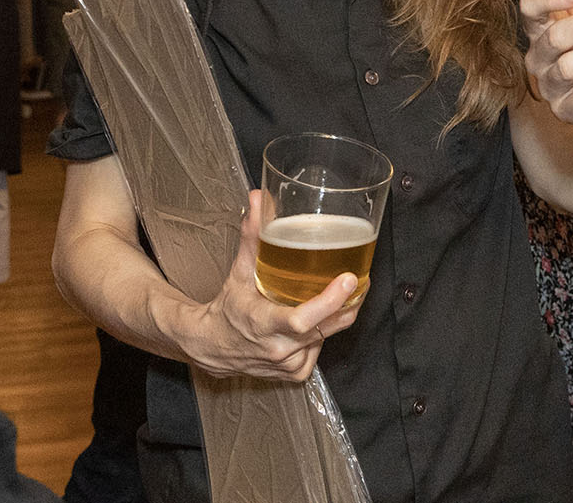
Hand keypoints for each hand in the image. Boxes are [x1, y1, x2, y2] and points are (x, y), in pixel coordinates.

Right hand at [174, 192, 361, 381]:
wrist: (212, 347)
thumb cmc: (228, 308)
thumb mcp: (239, 271)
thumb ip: (251, 235)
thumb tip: (258, 199)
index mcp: (264, 324)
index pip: (302, 319)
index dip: (329, 300)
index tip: (349, 279)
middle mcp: (278, 349)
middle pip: (325, 327)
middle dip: (348, 302)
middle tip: (360, 278)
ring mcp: (288, 364)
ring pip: (327, 337)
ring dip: (335, 318)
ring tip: (337, 296)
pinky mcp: (295, 373)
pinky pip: (320, 349)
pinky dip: (322, 334)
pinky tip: (315, 321)